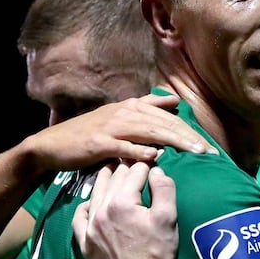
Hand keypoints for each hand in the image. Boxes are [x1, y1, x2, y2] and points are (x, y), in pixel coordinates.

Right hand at [23, 94, 216, 174]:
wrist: (50, 146)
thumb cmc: (86, 136)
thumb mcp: (117, 119)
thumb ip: (143, 110)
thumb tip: (171, 102)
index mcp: (129, 107)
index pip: (166, 116)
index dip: (189, 128)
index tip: (208, 145)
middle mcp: (123, 113)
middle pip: (164, 123)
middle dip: (189, 137)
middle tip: (209, 151)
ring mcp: (111, 127)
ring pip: (150, 131)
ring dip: (175, 141)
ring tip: (194, 152)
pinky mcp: (99, 143)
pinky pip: (124, 146)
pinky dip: (140, 151)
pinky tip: (156, 157)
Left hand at [72, 161, 180, 258]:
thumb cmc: (159, 251)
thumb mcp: (168, 217)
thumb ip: (164, 188)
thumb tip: (156, 170)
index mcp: (122, 202)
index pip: (134, 172)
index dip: (145, 164)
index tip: (151, 158)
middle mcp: (101, 211)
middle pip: (114, 180)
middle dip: (126, 167)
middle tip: (133, 160)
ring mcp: (89, 228)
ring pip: (95, 194)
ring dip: (105, 181)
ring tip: (111, 171)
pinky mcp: (85, 244)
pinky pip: (78, 219)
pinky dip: (85, 207)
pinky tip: (92, 203)